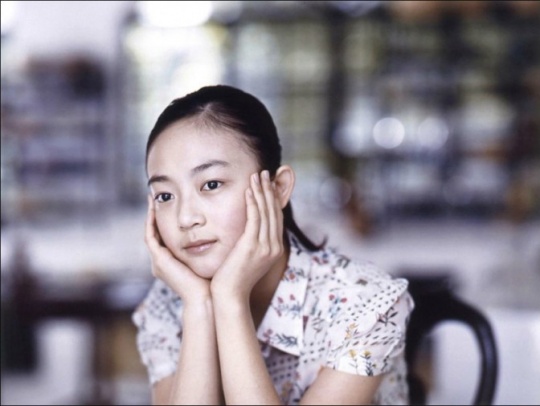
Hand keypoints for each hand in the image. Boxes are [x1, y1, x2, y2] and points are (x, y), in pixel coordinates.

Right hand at [145, 195, 210, 304]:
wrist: (207, 298)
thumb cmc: (213, 281)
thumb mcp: (210, 259)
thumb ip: (211, 246)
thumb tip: (224, 229)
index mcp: (172, 263)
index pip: (165, 236)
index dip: (167, 219)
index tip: (172, 202)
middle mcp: (161, 262)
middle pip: (155, 233)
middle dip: (156, 214)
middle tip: (156, 194)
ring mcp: (158, 262)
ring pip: (150, 232)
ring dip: (151, 214)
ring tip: (153, 196)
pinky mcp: (159, 260)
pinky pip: (150, 236)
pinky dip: (151, 222)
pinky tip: (155, 207)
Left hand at [211, 170, 284, 300]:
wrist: (229, 296)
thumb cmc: (233, 279)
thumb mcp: (248, 259)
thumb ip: (252, 244)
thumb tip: (248, 232)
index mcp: (275, 250)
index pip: (276, 218)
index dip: (273, 199)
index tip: (268, 184)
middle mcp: (274, 247)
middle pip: (274, 212)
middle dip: (269, 190)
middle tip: (265, 173)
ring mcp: (264, 247)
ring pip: (265, 212)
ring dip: (261, 191)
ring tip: (257, 175)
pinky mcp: (252, 246)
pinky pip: (254, 219)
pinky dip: (252, 202)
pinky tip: (248, 190)